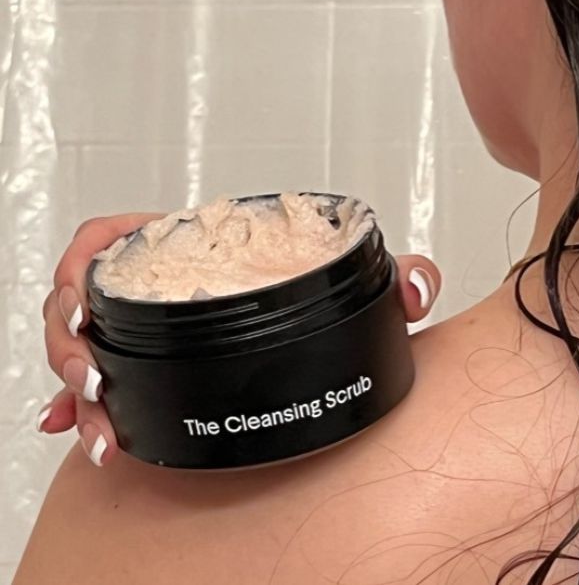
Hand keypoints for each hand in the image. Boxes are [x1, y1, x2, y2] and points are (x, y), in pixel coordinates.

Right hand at [37, 216, 441, 466]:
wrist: (314, 347)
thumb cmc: (319, 297)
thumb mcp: (354, 286)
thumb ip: (393, 279)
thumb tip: (415, 289)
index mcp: (194, 247)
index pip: (119, 236)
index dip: (89, 260)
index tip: (85, 296)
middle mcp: (165, 285)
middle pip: (86, 299)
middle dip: (72, 342)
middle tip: (95, 380)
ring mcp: (151, 327)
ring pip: (84, 345)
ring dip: (75, 383)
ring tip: (98, 422)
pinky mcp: (151, 366)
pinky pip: (100, 381)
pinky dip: (86, 408)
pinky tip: (97, 433)